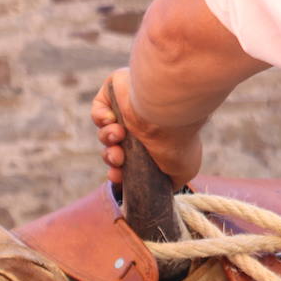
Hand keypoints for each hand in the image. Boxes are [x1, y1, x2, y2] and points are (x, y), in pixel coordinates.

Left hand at [91, 67, 204, 188]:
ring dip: (107, 138)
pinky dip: (99, 118)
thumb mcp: (182, 171)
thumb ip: (170, 181)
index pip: (127, 161)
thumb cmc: (178, 142)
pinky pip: (98, 108)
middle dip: (111, 157)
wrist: (172, 115)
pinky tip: (111, 121)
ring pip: (105, 131)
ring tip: (118, 136)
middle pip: (112, 148)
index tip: (117, 176)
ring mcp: (128, 107)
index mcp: (153, 142)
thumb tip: (161, 190)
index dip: (117, 172)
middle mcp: (140, 125)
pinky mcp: (117, 90)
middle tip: (118, 156)